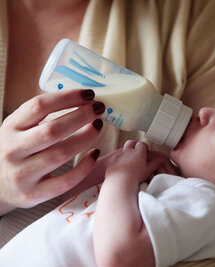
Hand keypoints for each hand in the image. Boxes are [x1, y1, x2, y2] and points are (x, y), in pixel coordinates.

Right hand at [0, 89, 104, 213]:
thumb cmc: (17, 150)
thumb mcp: (19, 129)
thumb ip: (41, 115)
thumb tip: (82, 98)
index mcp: (10, 128)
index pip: (39, 106)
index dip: (67, 98)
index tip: (89, 94)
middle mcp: (13, 150)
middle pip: (53, 130)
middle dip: (81, 117)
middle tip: (99, 109)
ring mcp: (22, 174)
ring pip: (61, 154)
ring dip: (86, 137)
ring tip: (98, 127)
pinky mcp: (34, 194)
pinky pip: (66, 180)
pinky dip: (85, 166)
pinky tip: (95, 153)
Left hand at [106, 140, 174, 183]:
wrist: (120, 181)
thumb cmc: (135, 177)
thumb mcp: (148, 171)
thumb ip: (155, 164)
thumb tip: (160, 160)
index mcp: (138, 152)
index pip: (142, 144)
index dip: (144, 146)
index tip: (145, 150)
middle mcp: (128, 151)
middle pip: (131, 142)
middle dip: (134, 145)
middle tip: (137, 151)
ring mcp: (119, 155)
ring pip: (123, 149)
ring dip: (126, 152)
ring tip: (129, 160)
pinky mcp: (112, 161)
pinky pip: (116, 157)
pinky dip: (119, 160)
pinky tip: (121, 167)